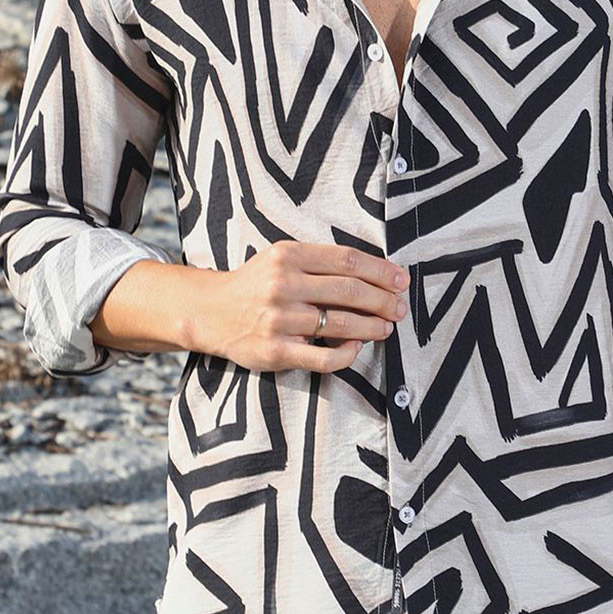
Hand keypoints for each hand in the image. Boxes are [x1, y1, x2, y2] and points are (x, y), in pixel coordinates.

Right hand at [197, 240, 409, 372]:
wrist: (211, 311)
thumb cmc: (256, 283)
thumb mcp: (281, 257)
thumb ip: (320, 262)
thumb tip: (374, 273)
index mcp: (288, 255)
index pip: (347, 260)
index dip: (381, 270)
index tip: (401, 280)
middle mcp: (283, 284)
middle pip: (350, 291)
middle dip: (384, 300)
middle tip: (400, 307)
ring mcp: (279, 319)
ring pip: (341, 324)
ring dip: (372, 327)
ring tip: (386, 327)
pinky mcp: (275, 351)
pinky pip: (323, 357)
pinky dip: (347, 354)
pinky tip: (357, 347)